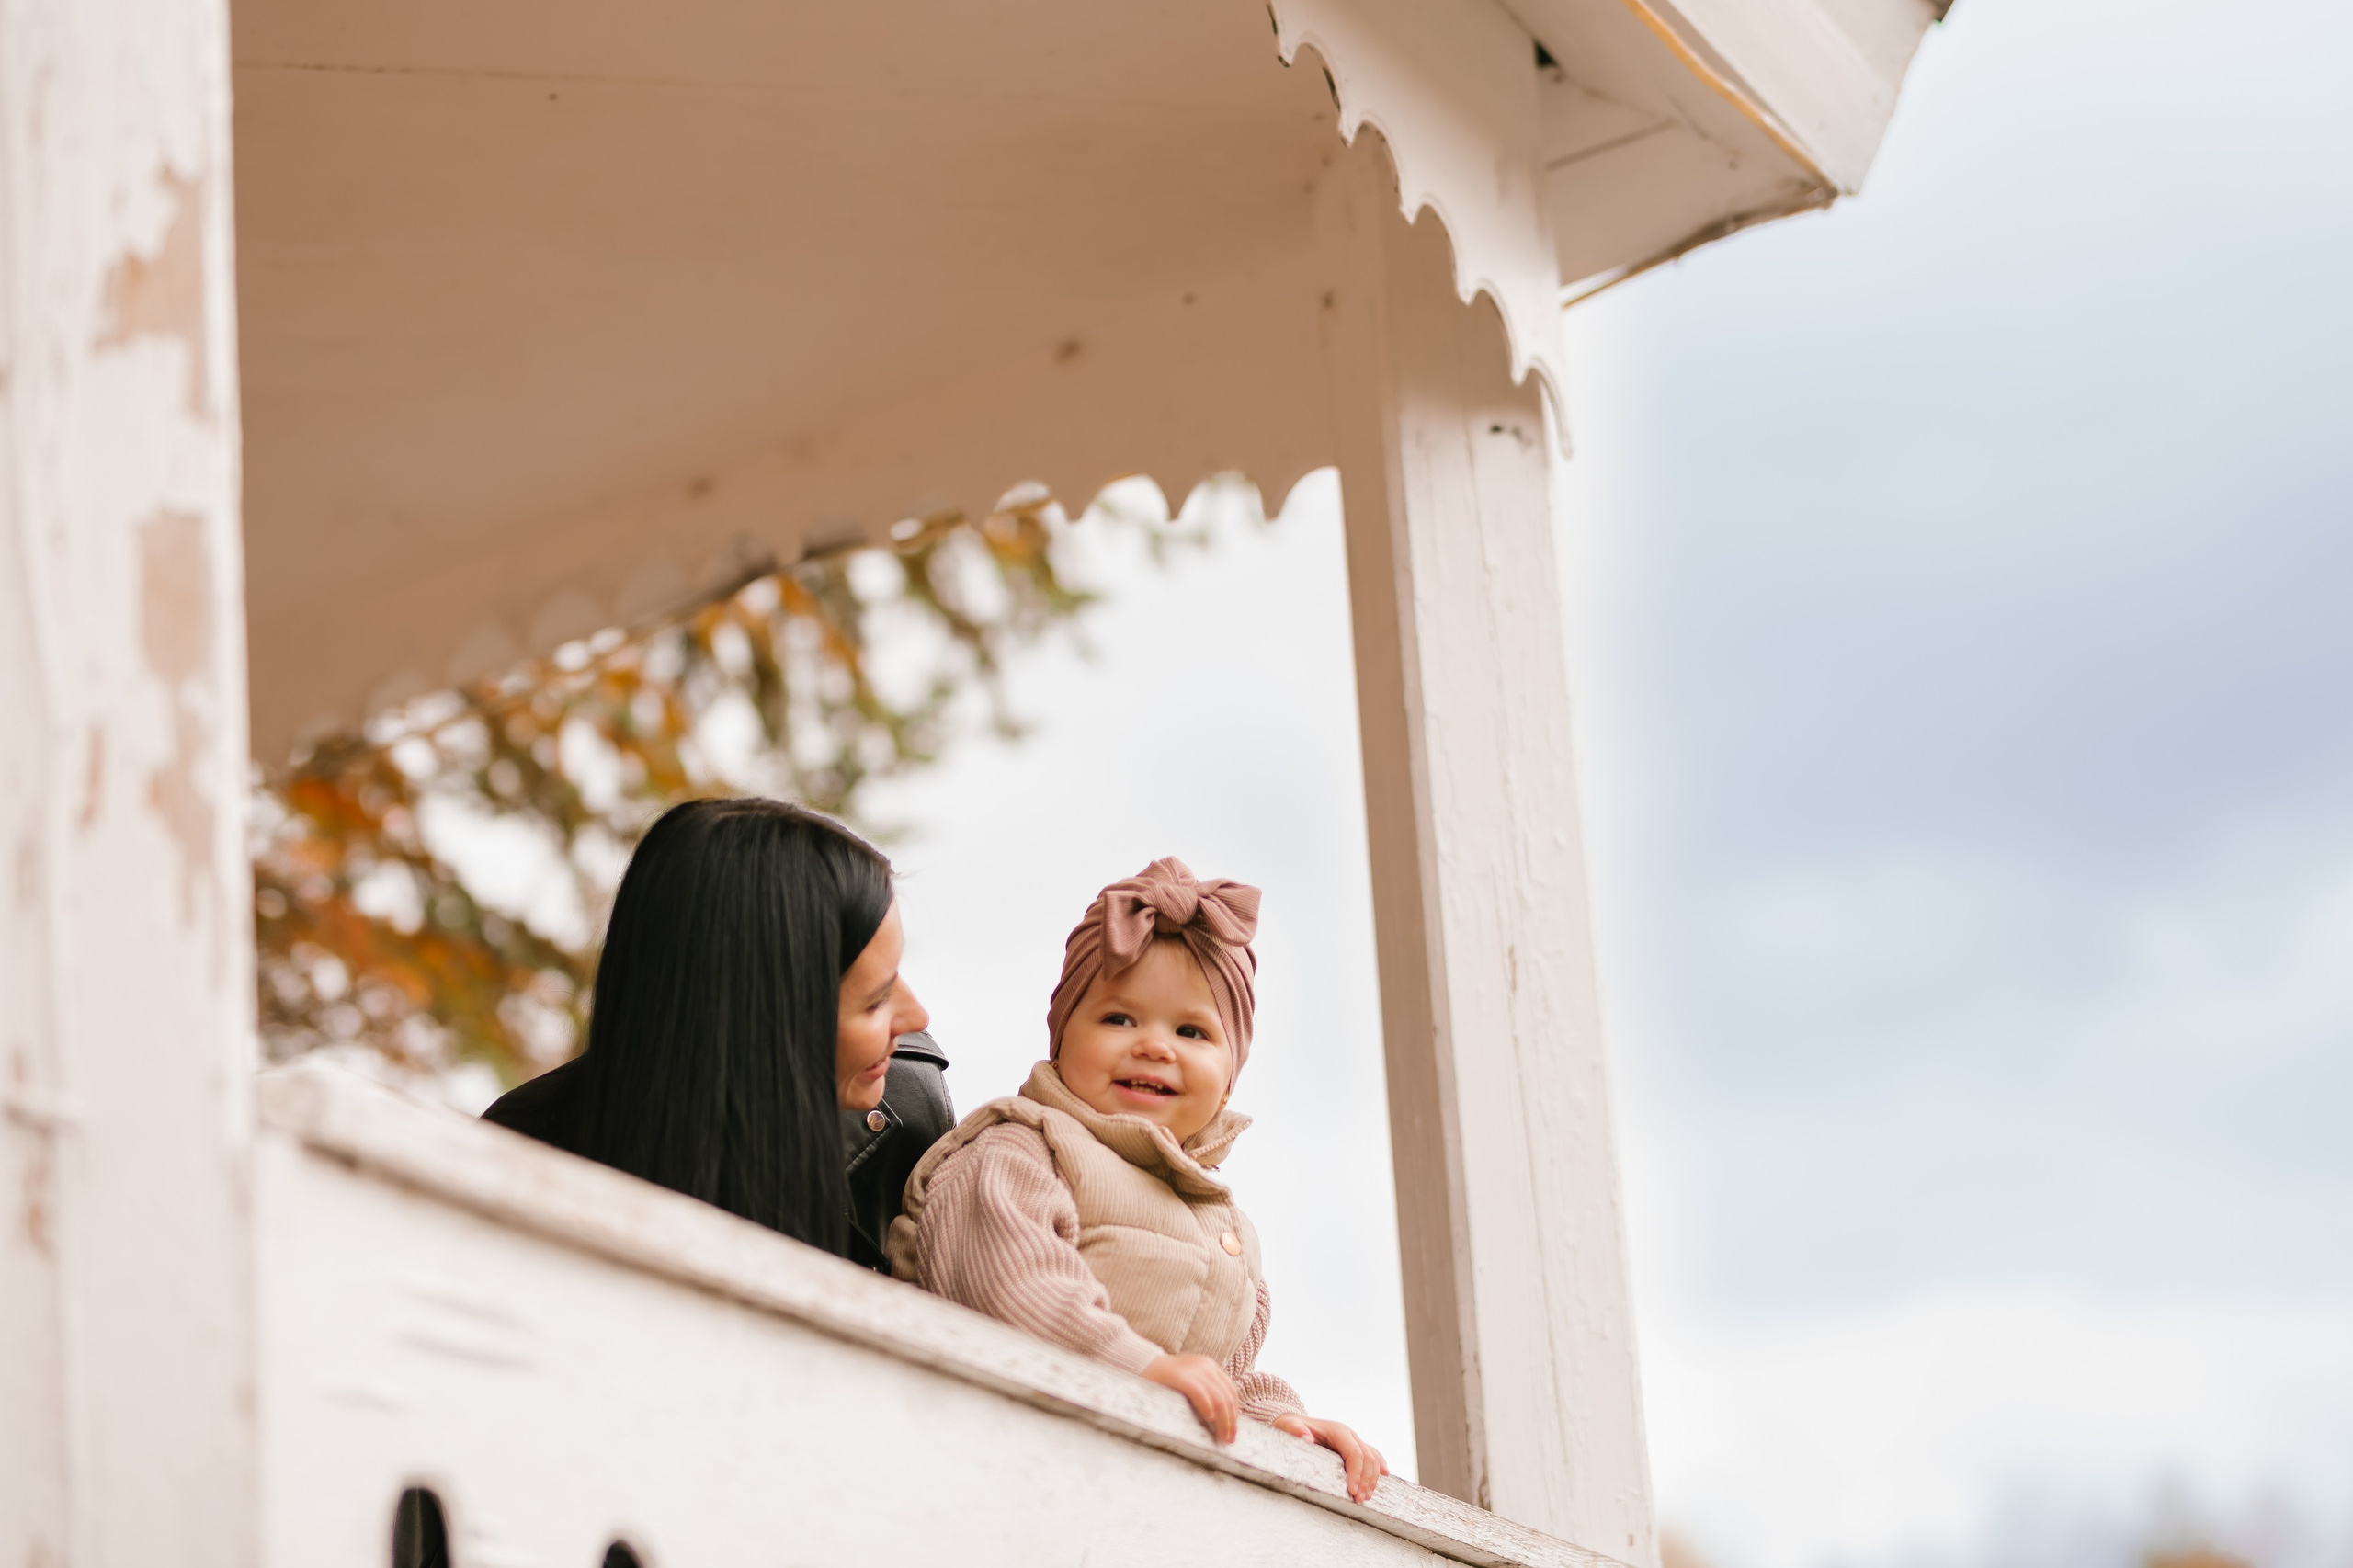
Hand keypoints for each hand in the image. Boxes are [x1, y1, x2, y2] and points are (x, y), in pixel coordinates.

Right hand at [1143, 1353, 1239, 1442]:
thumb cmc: (1164, 1381)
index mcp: (1209, 1366)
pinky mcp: (1180, 1376)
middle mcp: (1205, 1365)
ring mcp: (1193, 1369)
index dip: (1234, 1413)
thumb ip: (1204, 1393)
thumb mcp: (1189, 1382)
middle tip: (1228, 1440)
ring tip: (1220, 1437)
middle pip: (1227, 1396)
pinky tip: (1209, 1419)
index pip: (1231, 1391)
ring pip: (1218, 1398)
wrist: (1140, 1364)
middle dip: (1230, 1421)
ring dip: (1223, 1421)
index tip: (1233, 1432)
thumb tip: (1221, 1421)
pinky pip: (1200, 1393)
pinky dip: (1207, 1407)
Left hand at [1272, 1413, 1387, 1502]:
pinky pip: (1372, 1456)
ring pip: (1373, 1458)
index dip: (1356, 1473)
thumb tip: (1306, 1438)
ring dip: (1372, 1478)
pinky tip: (1383, 1476)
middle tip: (1358, 1500)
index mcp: (1338, 1431)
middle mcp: (1349, 1435)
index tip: (1352, 1492)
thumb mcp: (1288, 1426)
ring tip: (1365, 1497)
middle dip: (1366, 1480)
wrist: (1295, 1423)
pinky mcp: (1354, 1447)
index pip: (1354, 1453)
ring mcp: (1354, 1441)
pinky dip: (1378, 1467)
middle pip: (1367, 1458)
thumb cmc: (1290, 1427)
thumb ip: (1294, 1430)